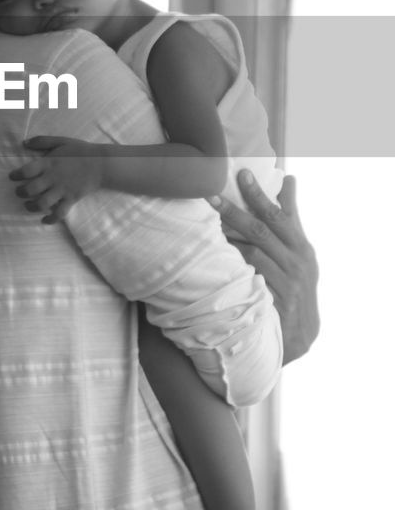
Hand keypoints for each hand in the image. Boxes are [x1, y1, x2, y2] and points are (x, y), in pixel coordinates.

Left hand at [10, 135, 106, 224]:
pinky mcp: (71, 199)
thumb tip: (24, 143)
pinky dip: (51, 219)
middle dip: (20, 193)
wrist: (101, 164)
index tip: (12, 177)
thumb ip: (42, 141)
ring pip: (42, 203)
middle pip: (31, 189)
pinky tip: (44, 220)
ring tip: (27, 205)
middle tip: (19, 192)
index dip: (16, 175)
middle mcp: (53, 178)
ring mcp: (62, 190)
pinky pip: (59, 213)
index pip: (26, 170)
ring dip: (31, 207)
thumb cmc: (80, 151)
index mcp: (49, 163)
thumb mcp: (61, 141)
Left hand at [212, 171, 318, 364]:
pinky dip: (233, 267)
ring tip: (206, 223)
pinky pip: (248, 280)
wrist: (303, 334)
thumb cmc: (298, 283)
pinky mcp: (273, 303)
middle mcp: (296, 263)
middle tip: (210, 195)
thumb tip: (288, 180)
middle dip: (234, 212)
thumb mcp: (299, 249)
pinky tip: (215, 258)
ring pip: (252, 255)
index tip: (241, 174)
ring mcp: (285, 284)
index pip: (278, 215)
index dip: (260, 195)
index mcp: (301, 247)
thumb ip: (291, 215)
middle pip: (260, 232)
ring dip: (228, 238)